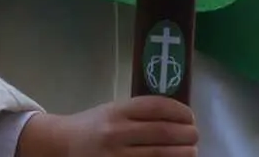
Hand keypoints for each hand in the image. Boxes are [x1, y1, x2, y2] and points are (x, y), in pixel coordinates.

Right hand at [17, 95, 197, 156]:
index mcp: (117, 111)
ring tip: (192, 151)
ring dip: (182, 154)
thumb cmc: (93, 126)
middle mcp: (116, 132)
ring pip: (159, 155)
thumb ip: (139, 112)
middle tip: (195, 135)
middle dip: (186, 134)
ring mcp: (116, 156)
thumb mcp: (113, 110)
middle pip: (161, 132)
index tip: (190, 116)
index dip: (179, 111)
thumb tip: (178, 117)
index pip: (155, 107)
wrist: (63, 145)